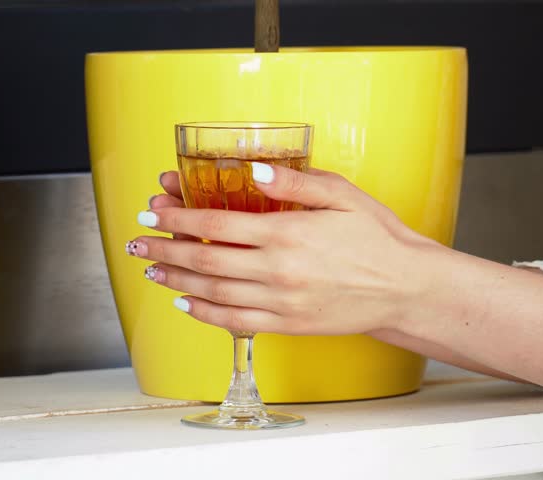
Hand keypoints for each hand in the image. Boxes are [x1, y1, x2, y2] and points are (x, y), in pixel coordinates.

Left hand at [127, 166, 443, 334]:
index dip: (178, 217)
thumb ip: (292, 183)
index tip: (154, 211)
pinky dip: (205, 314)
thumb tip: (250, 171)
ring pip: (212, 292)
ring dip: (175, 282)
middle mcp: (277, 269)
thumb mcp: (341, 195)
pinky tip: (186, 305)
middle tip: (136, 244)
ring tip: (151, 272)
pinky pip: (235, 322)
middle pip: (204, 259)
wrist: (406, 288)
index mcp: (286, 232)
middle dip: (163, 250)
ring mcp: (280, 301)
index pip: (216, 223)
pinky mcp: (287, 325)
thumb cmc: (376, 239)